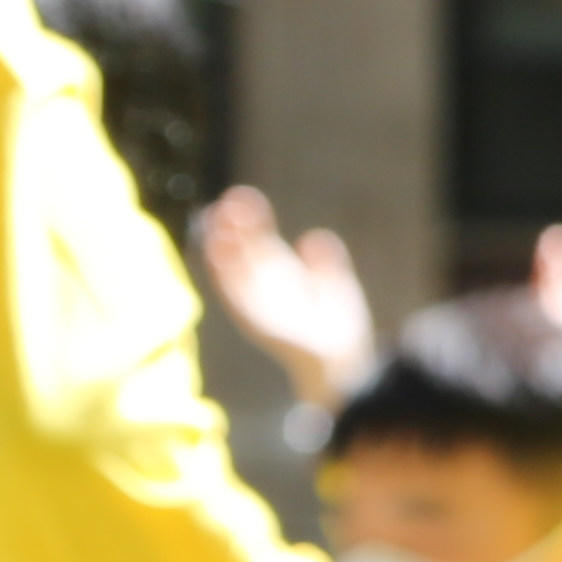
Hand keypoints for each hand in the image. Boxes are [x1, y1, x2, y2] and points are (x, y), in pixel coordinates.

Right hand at [190, 191, 379, 414]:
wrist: (345, 365)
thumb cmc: (340, 330)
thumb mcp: (336, 288)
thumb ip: (327, 264)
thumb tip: (315, 238)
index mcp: (281, 275)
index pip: (259, 241)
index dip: (250, 219)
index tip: (243, 196)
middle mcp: (264, 287)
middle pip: (241, 251)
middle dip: (232, 226)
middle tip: (228, 200)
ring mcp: (257, 305)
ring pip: (231, 271)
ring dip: (222, 246)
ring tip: (218, 219)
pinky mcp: (256, 322)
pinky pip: (234, 296)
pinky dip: (223, 275)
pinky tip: (216, 252)